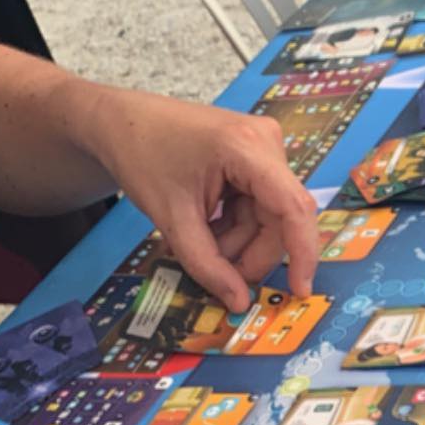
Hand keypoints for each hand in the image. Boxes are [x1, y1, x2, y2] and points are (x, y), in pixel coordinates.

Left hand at [87, 88, 319, 311]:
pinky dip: (234, 226)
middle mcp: (266, 143)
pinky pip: (257, 206)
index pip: (294, 208)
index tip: (298, 291)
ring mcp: (263, 148)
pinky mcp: (256, 158)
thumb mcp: (172, 218)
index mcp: (248, 148)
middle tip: (215, 273)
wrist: (122, 122)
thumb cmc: (141, 156)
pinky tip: (206, 226)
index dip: (302, 253)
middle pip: (279, 219)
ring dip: (237, 241)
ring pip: (267, 218)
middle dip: (249, 252)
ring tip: (198, 241)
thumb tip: (239, 303)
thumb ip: (206, 264)